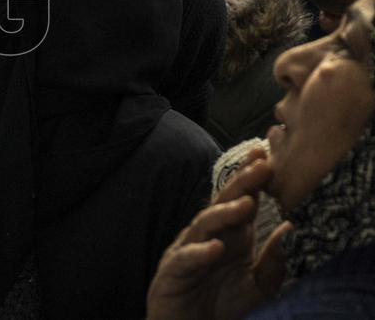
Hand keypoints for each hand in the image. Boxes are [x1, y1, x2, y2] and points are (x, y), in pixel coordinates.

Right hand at [146, 150, 290, 319]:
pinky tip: (215, 247)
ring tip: (245, 205)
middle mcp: (207, 237)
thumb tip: (291, 228)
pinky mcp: (173, 271)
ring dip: (224, 214)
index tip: (269, 158)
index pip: (242, 201)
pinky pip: (186, 258)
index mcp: (230, 236)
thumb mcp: (257, 286)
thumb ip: (273, 261)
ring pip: (204, 225)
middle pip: (223, 204)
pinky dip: (200, 252)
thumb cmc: (221, 305)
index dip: (253, 180)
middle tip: (260, 165)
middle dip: (241, 184)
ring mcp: (188, 251)